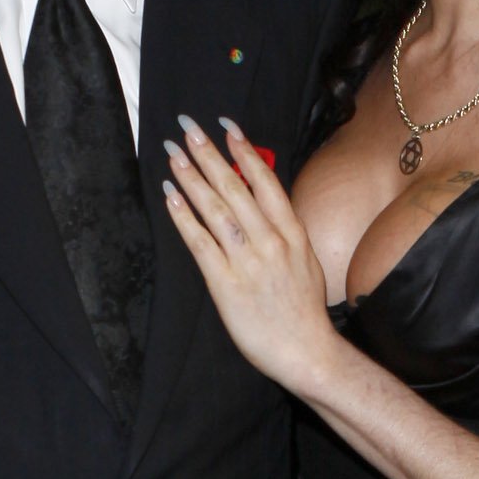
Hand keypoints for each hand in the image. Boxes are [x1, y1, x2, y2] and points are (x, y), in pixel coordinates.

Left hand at [161, 116, 343, 401]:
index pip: (265, 181)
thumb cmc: (304, 310)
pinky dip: (184, 217)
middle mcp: (270, 241)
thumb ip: (283, 230)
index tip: (226, 127)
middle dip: (208, 154)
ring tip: (174, 154)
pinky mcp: (226, 284)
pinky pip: (200, 243)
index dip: (243, 151)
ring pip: (215, 209)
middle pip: (234, 187)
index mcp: (292, 233)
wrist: (306, 351)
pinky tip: (171, 196)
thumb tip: (261, 200)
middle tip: (188, 128)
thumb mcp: (305, 260)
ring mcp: (247, 262)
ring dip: (192, 178)